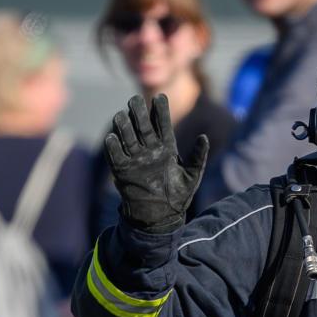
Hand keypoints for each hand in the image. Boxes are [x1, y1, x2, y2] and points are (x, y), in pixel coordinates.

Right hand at [104, 94, 208, 233]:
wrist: (161, 218)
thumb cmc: (179, 198)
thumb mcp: (192, 176)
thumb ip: (198, 156)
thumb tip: (205, 137)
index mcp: (166, 148)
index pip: (162, 125)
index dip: (160, 111)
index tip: (160, 97)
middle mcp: (149, 151)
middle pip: (142, 126)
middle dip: (139, 113)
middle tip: (135, 99)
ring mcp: (135, 160)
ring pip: (128, 137)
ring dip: (124, 125)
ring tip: (121, 114)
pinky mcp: (123, 171)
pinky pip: (116, 156)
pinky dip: (113, 147)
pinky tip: (112, 136)